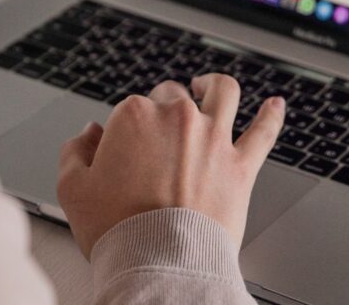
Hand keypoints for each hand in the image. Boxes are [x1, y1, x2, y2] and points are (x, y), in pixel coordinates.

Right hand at [57, 74, 285, 258]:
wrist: (161, 263)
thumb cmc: (117, 229)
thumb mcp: (73, 189)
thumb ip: (76, 152)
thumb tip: (89, 134)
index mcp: (134, 116)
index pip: (131, 107)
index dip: (126, 129)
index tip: (124, 149)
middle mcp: (177, 117)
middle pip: (172, 96)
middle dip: (164, 107)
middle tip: (159, 134)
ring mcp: (213, 137)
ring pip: (223, 92)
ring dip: (214, 86)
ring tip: (208, 87)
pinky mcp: (241, 164)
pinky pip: (264, 132)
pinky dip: (271, 116)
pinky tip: (275, 105)